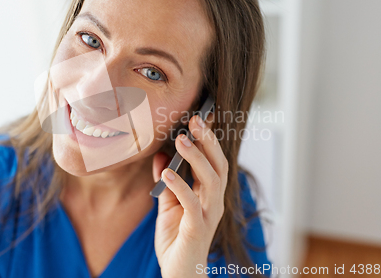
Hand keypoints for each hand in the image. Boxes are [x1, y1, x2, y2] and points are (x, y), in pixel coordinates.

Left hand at [152, 114, 228, 277]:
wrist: (180, 274)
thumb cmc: (176, 240)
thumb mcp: (168, 206)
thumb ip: (167, 183)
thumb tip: (161, 156)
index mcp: (208, 195)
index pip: (214, 162)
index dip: (208, 141)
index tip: (198, 118)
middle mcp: (213, 202)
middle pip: (219, 166)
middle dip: (208, 141)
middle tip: (195, 120)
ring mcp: (208, 215)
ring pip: (211, 180)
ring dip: (197, 158)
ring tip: (182, 139)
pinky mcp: (197, 229)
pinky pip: (192, 203)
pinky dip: (180, 185)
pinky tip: (167, 172)